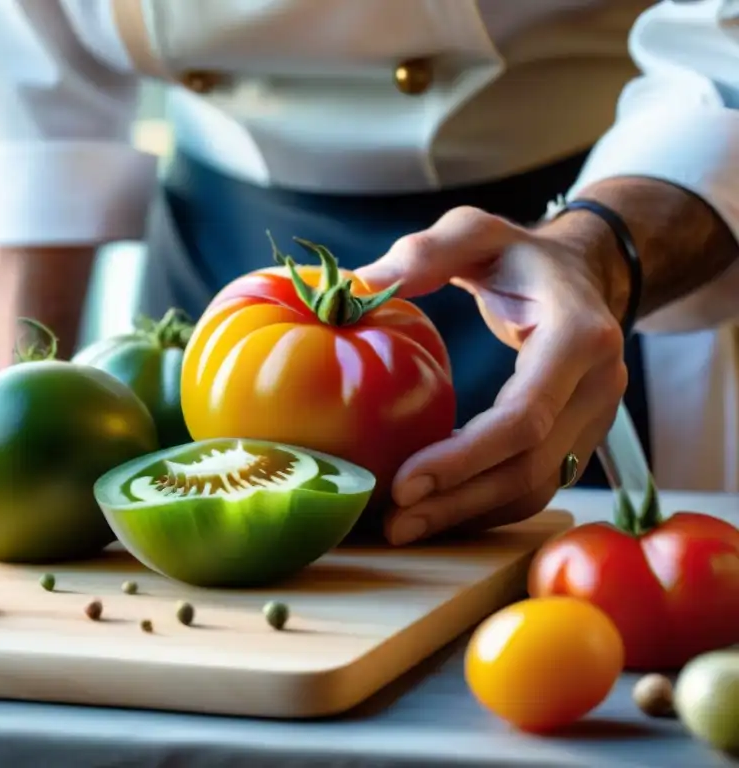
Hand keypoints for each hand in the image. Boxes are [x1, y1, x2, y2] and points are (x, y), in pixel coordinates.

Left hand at [355, 206, 628, 545]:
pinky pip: (534, 486)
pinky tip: (436, 512)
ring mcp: (595, 418)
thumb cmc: (519, 255)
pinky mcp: (580, 438)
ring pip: (535, 488)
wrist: (584, 273)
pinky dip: (485, 506)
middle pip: (528, 466)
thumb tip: (357, 290)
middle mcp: (599, 386)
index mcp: (578, 337)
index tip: (403, 484)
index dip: (464, 458)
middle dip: (457, 501)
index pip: (523, 417)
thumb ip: (425, 253)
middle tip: (392, 524)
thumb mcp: (475, 233)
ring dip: (468, 515)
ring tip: (402, 528)